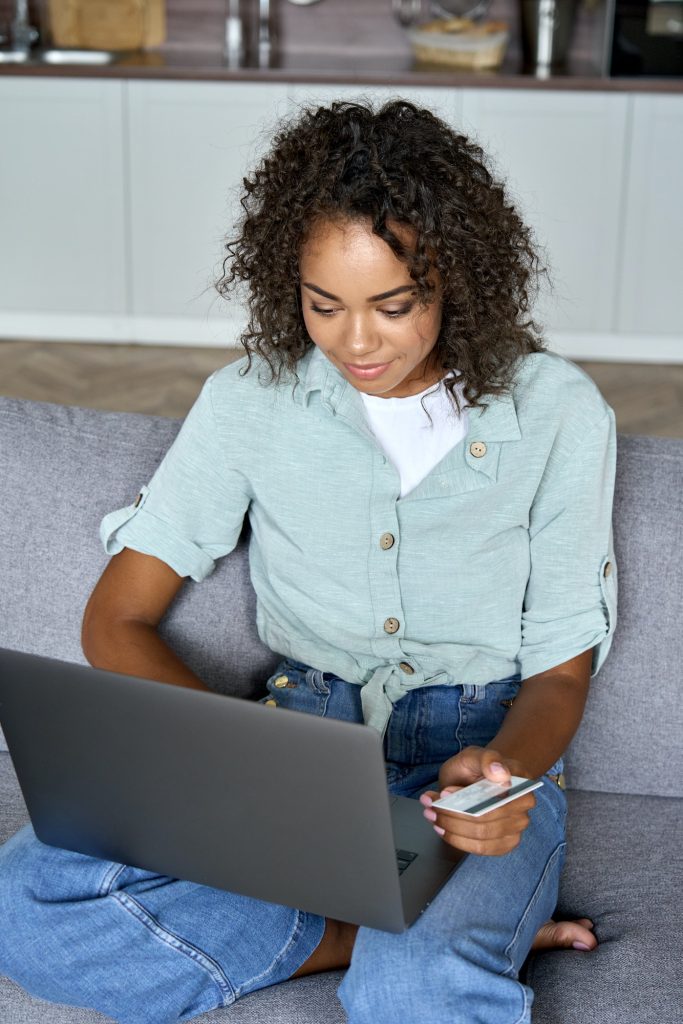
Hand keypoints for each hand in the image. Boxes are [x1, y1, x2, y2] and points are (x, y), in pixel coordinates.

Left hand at [420, 746, 536, 856]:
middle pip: (487, 820)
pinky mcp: (505, 843)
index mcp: (521, 780)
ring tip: (433, 815)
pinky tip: (443, 829)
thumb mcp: (474, 755)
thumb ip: (486, 758)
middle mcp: (524, 805)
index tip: (445, 792)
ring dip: (452, 828)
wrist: (472, 780)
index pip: (499, 797)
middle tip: (432, 806)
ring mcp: (517, 826)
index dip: (469, 799)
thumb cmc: (474, 768)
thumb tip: (500, 773)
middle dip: (454, 815)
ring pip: (482, 836)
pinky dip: (458, 840)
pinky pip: (481, 849)